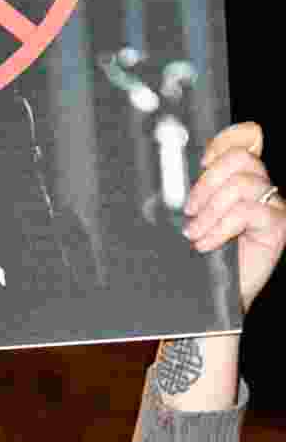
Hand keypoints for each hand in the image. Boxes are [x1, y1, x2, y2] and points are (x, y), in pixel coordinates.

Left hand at [184, 121, 284, 312]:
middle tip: (189, 211)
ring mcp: (274, 206)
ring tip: (194, 235)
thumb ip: (191, 197)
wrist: (217, 298)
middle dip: (207, 182)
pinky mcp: (278, 226)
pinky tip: (206, 244)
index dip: (222, 143)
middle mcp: (262, 189)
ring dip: (210, 211)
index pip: (239, 146)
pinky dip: (220, 227)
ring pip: (242, 185)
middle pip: (240, 160)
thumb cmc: (202, 260)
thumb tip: (166, 177)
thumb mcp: (192, 221)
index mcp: (242, 181)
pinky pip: (247, 212)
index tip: (200, 161)